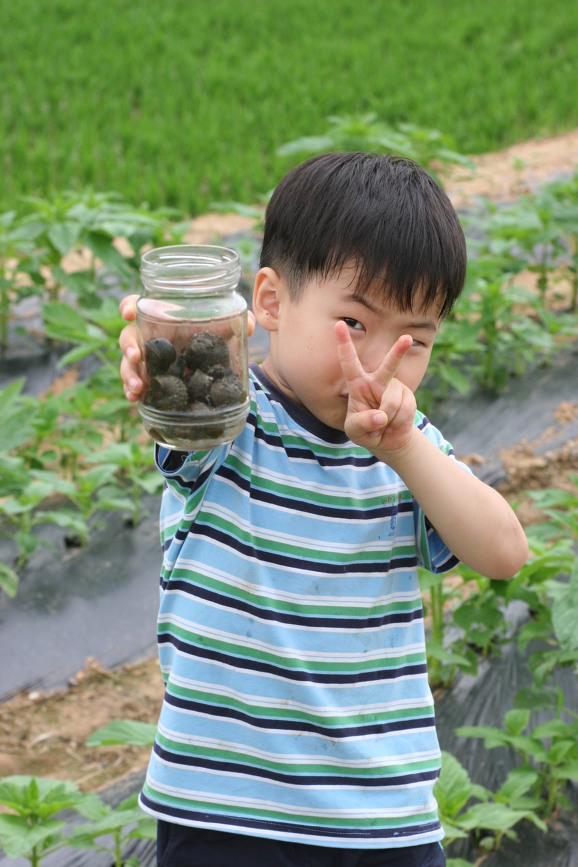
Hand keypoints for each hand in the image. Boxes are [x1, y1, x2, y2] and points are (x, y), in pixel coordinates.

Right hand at [119, 295, 256, 402]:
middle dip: (128, 346)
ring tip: (137, 387)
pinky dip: (132, 391)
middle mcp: (153, 338)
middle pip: (129, 336)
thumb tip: (250, 326)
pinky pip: (135, 384)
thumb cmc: (215, 341)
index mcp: (165, 319)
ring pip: (129, 363)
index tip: (129, 312)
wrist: (217, 371)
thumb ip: (239, 325)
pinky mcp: (150, 381)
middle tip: (136, 357)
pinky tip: (135, 398)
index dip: (130, 305)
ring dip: (129, 374)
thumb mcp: (228, 332)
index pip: (141, 306)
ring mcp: (149, 361)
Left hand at [335, 321, 415, 452]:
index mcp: (358, 384)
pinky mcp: (408, 397)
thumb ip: (361, 424)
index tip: (339, 325)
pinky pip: (403, 411)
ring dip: (385, 420)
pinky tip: (393, 424)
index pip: (349, 362)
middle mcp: (377, 381)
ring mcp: (395, 388)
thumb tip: (380, 417)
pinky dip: (396, 423)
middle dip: (398, 352)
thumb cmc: (365, 430)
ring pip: (391, 402)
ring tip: (382, 424)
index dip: (344, 343)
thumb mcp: (354, 430)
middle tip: (407, 339)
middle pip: (388, 365)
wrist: (388, 439)